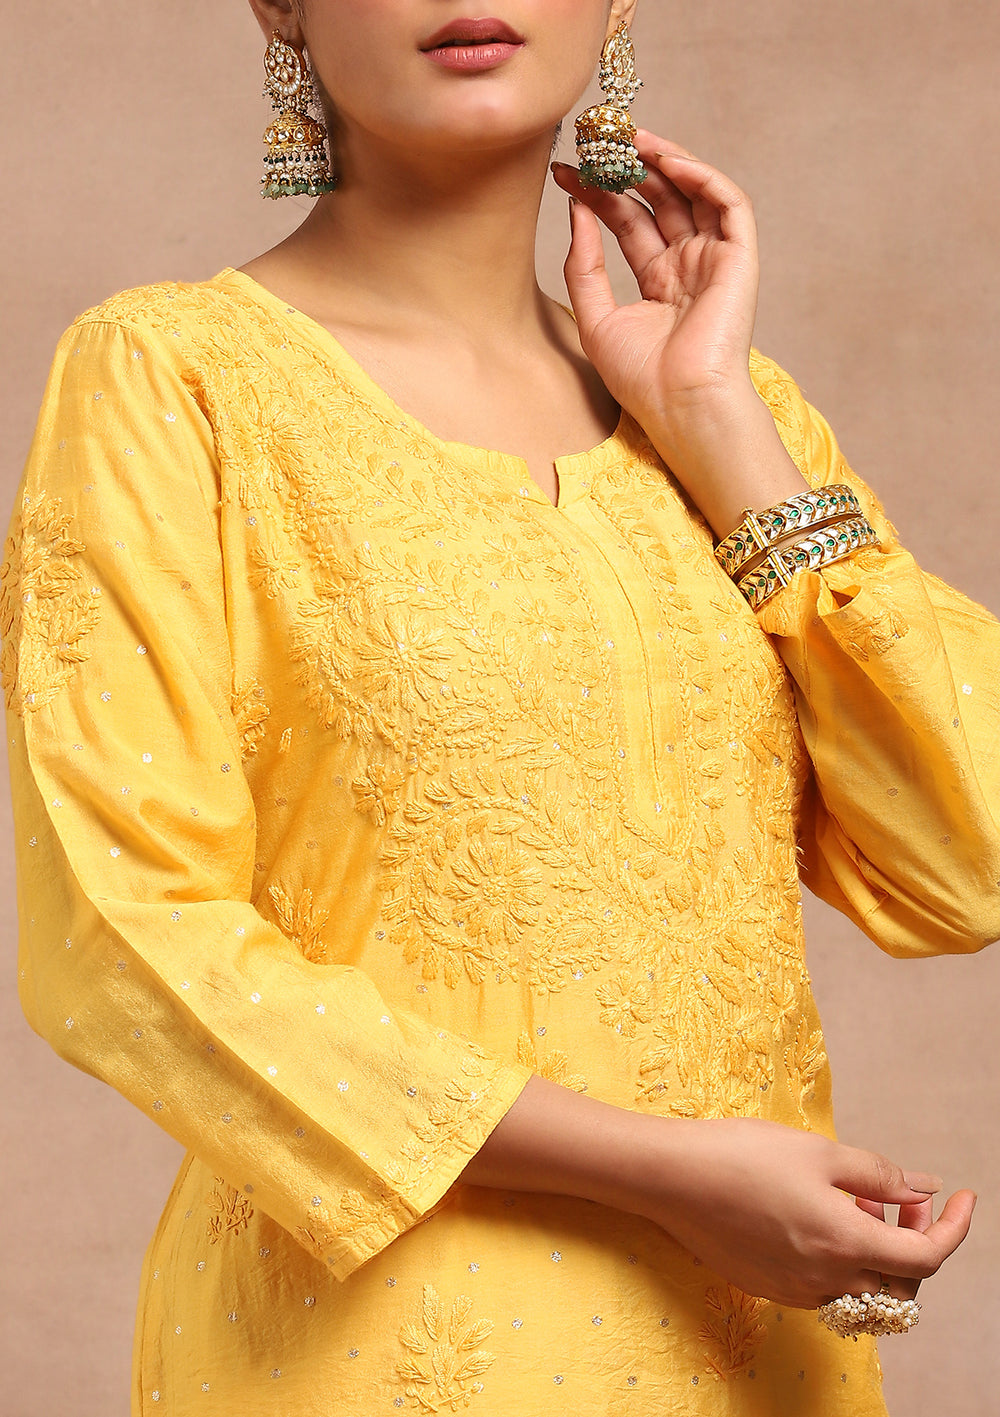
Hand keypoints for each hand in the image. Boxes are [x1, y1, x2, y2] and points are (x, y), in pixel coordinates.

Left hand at [552, 130, 760, 431]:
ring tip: (630, 138)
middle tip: (596, 141)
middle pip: (658, 200)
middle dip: (628, 168)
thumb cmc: (641, 378)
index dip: (598, 192)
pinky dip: (702, 177)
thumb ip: (584, 265)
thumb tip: (576, 210)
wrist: (680, 405)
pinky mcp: (739, 258)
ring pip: (693, 193)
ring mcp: (714, 259)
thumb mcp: (596, 317)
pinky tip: (667, 161)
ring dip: (665, 160)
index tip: (565, 170)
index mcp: (658, 280)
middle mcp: (687, 264)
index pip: (627, 221)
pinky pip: (728, 204)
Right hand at [639, 1117, 976, 1308]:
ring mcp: (796, 1291)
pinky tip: (819, 1216)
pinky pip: (827, 1287)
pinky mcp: (770, 1288)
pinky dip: (842, 1259)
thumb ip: (879, 1175)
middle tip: (900, 1195)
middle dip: (914, 1238)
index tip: (964, 1197)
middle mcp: (825, 1279)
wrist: (670, 1177)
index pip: (926, 1257)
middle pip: (900, 1282)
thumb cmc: (742, 1154)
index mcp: (844, 1243)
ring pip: (863, 1288)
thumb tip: (924, 1188)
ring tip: (855, 1201)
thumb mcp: (819, 1152)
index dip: (954, 1228)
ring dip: (877, 1251)